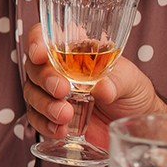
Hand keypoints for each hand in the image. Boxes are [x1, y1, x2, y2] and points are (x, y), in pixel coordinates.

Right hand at [22, 23, 166, 147]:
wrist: (134, 125)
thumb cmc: (132, 93)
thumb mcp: (132, 80)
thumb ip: (117, 81)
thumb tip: (102, 87)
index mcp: (74, 51)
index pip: (45, 37)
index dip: (36, 42)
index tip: (40, 55)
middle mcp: (57, 70)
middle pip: (34, 67)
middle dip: (45, 79)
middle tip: (62, 90)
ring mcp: (51, 94)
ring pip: (32, 93)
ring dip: (45, 105)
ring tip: (65, 115)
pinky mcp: (50, 117)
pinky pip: (36, 118)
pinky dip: (45, 125)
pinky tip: (60, 130)